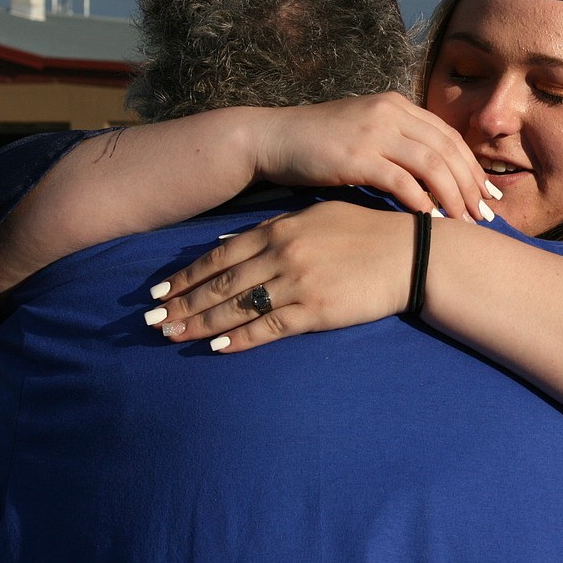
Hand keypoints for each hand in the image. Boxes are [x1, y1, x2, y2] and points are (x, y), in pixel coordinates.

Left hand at [146, 201, 414, 351]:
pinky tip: (217, 347)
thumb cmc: (367, 231)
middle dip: (183, 303)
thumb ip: (274, 227)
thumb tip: (229, 240)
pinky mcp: (316, 309)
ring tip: (173, 336)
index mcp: (281, 229)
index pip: (220, 255)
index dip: (186, 276)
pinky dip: (241, 338)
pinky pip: (269, 327)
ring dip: (202, 323)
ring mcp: (298, 282)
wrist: (411, 253)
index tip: (159, 292)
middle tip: (151, 321)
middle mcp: (283, 253)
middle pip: (221, 283)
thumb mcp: (318, 216)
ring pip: (238, 306)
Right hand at [259, 93, 498, 223]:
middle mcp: (390, 113)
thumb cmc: (317, 143)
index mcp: (396, 105)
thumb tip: (430, 175)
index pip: (449, 135)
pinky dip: (421, 201)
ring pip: (432, 164)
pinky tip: (431, 221)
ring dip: (454, 195)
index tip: (490, 193)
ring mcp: (374, 133)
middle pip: (448, 149)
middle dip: (472, 184)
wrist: (271, 139)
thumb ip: (396, 143)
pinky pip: (402, 180)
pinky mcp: (356, 157)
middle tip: (487, 214)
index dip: (473, 165)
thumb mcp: (364, 132)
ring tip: (466, 221)